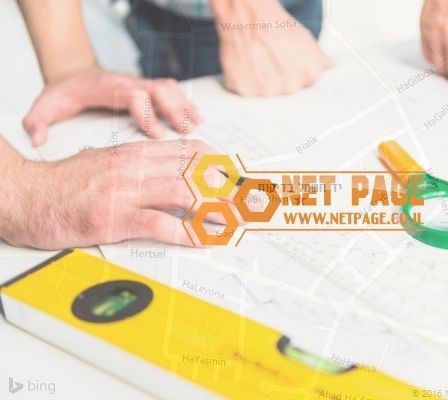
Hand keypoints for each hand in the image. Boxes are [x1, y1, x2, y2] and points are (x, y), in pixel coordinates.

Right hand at [1, 140, 239, 248]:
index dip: (221, 164)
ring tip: (238, 221)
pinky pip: (159, 223)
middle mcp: (136, 167)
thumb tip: (168, 172)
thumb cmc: (64, 184)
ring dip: (216, 208)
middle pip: (194, 172)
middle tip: (251, 201)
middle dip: (229, 187)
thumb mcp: (106, 163)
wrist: (25, 193)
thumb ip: (138, 166)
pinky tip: (202, 239)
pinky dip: (186, 232)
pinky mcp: (114, 217)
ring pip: (184, 192)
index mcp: (135, 153)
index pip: (190, 153)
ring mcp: (126, 191)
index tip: (241, 175)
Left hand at [22, 69, 202, 145]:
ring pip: (168, 88)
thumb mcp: (45, 105)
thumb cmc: (65, 93)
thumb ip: (38, 121)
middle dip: (174, 110)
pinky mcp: (146, 89)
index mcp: (105, 88)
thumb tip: (37, 137)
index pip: (132, 95)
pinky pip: (172, 91)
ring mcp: (139, 84)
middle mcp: (126, 83)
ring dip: (185, 105)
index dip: (146, 113)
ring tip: (199, 124)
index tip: (156, 134)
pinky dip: (186, 103)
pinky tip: (197, 117)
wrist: (72, 74)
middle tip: (187, 130)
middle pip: (157, 90)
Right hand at [211, 0, 332, 95]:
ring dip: (260, 80)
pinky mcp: (246, 90)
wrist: (249, 16)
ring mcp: (268, 90)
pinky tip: (246, 63)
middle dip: (278, 77)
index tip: (286, 62)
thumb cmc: (275, 25)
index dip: (294, 71)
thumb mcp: (304, 38)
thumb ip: (319, 57)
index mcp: (309, 75)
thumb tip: (329, 64)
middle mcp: (290, 86)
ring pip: (265, 92)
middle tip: (270, 59)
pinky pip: (246, 91)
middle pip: (284, 89)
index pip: (305, 83)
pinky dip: (244, 80)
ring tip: (257, 59)